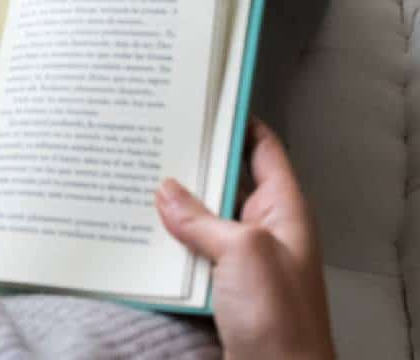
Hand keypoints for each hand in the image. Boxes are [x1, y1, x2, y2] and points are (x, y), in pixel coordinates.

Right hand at [155, 119, 334, 359]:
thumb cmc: (280, 319)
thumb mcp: (243, 252)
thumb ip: (202, 218)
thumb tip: (166, 190)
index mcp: (283, 209)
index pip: (262, 148)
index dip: (236, 121)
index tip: (202, 100)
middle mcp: (263, 229)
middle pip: (225, 181)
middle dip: (192, 162)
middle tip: (155, 135)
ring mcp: (242, 260)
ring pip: (203, 218)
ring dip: (173, 205)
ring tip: (137, 176)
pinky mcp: (221, 290)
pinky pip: (191, 253)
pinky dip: (168, 242)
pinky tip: (139, 230)